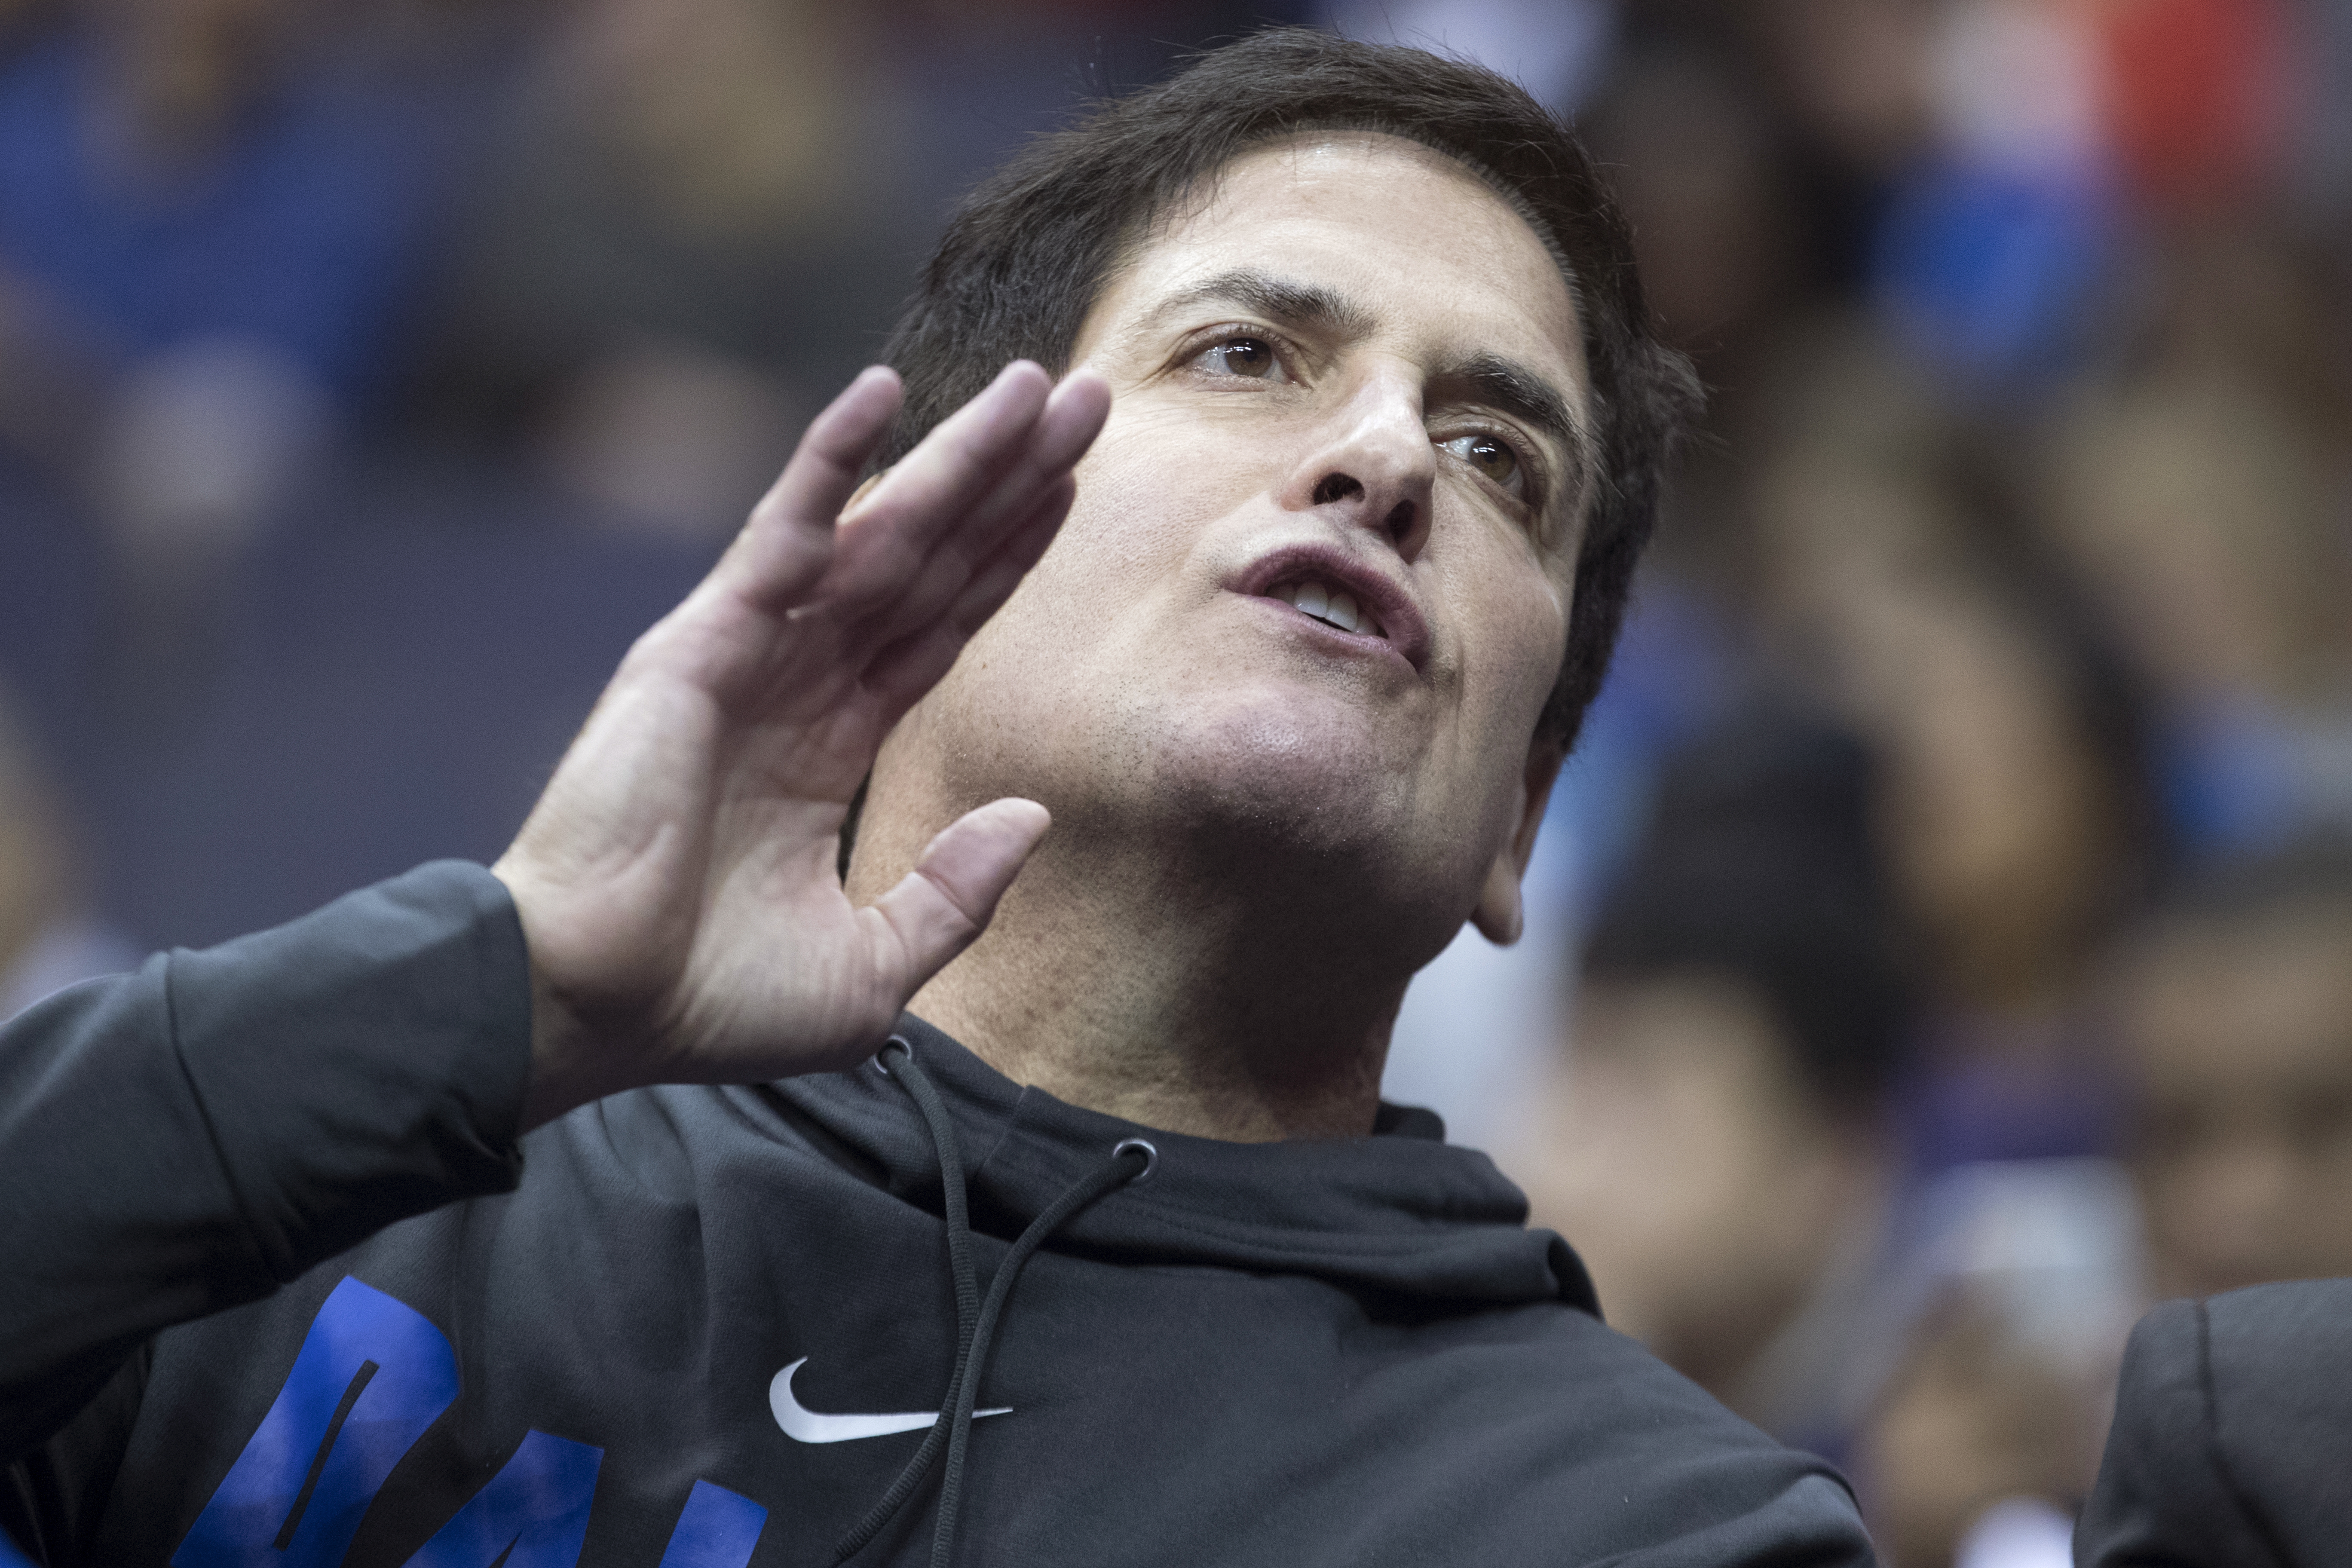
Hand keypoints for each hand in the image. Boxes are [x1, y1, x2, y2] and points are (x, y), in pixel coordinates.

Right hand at [493, 362, 1110, 1127]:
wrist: (593, 1012)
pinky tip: (887, 394)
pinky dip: (830, 460)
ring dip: (958, 455)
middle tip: (1086, 398)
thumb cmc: (705, 1002)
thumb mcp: (870, 969)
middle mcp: (800, 682)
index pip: (943, 625)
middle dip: (1009, 479)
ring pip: (880, 532)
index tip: (1071, 485)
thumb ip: (954, 895)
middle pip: (931, 558)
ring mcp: (752, 653)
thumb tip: (1033, 818)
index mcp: (832, 745)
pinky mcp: (702, 642)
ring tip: (1040, 385)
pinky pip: (780, 534)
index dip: (1008, 554)